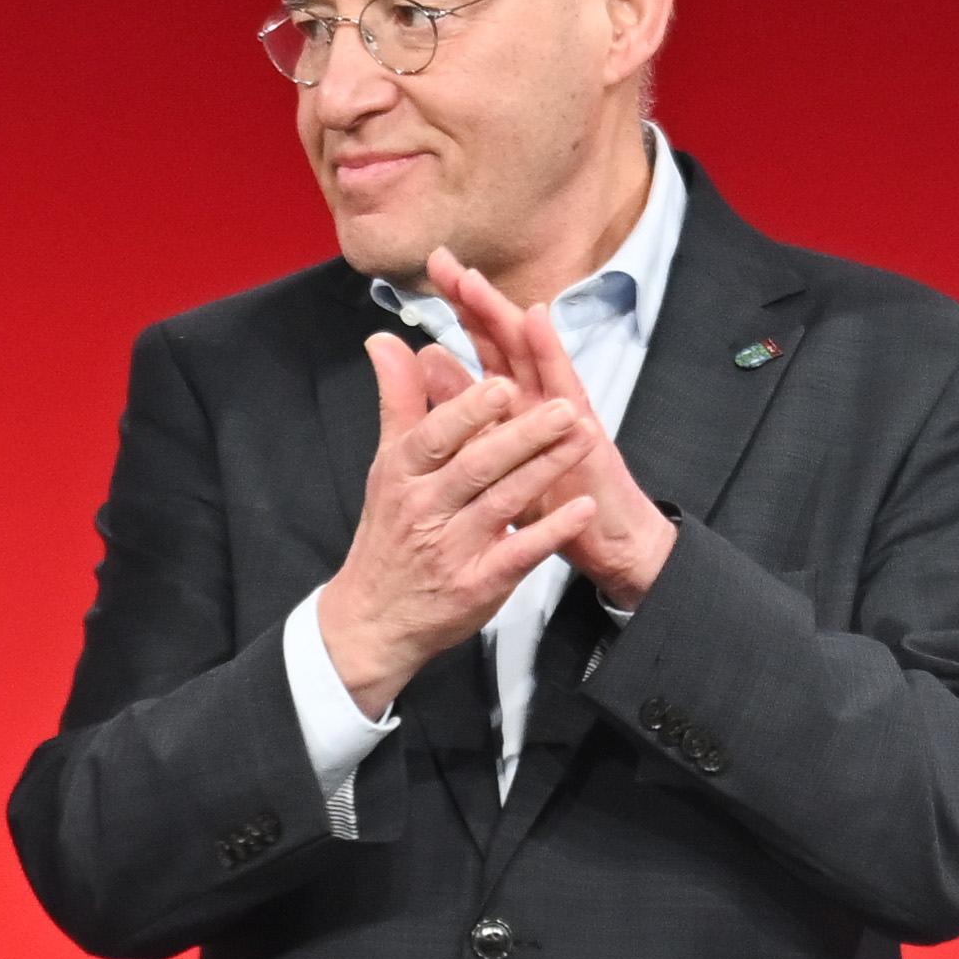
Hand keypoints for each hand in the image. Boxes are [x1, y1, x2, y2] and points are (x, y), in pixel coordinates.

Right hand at [310, 330, 620, 712]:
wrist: (374, 619)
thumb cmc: (389, 532)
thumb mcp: (385, 465)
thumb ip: (397, 399)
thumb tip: (386, 339)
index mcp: (403, 474)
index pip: (435, 436)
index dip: (468, 412)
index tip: (502, 384)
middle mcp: (426, 510)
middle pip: (476, 467)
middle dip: (522, 436)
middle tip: (564, 407)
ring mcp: (453, 549)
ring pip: (503, 503)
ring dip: (545, 470)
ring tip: (584, 438)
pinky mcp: (479, 586)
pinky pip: (519, 555)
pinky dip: (551, 533)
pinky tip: (582, 511)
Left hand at [415, 255, 666, 603]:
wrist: (603, 537)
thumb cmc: (550, 495)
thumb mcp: (494, 451)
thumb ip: (462, 403)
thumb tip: (425, 357)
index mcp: (515, 399)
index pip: (484, 343)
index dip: (460, 307)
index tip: (433, 268)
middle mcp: (538, 393)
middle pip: (503, 337)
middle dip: (475, 298)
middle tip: (443, 261)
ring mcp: (561, 406)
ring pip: (529, 351)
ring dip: (501, 312)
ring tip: (474, 280)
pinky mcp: (581, 426)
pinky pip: (563, 383)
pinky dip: (548, 348)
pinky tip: (534, 318)